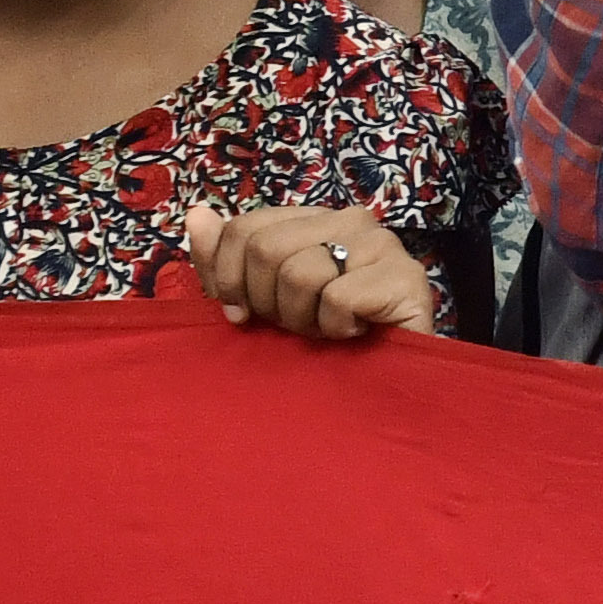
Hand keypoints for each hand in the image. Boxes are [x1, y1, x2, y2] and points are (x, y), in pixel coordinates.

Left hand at [180, 198, 440, 343]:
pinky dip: (336, 330)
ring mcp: (382, 244)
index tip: (241, 314)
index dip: (228, 277)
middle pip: (265, 249)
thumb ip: (227, 259)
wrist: (388, 389)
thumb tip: (196, 215)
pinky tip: (355, 335)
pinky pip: (337, 299)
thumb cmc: (324, 343)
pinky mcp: (406, 277)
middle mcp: (351, 219)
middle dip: (269, 302)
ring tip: (327, 332)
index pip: (244, 227)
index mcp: (314, 219)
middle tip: (297, 326)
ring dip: (304, 320)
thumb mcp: (264, 301)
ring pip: (299, 273)